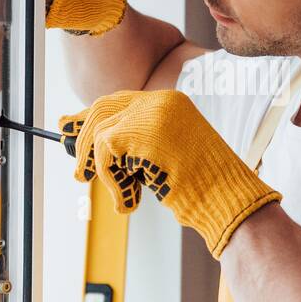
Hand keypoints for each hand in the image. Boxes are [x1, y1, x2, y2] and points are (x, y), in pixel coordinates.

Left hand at [58, 90, 281, 257]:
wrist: (226, 197)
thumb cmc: (202, 187)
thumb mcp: (164, 157)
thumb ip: (134, 145)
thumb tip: (90, 144)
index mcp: (170, 102)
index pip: (118, 101)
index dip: (92, 119)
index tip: (73, 134)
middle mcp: (160, 101)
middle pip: (103, 109)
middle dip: (85, 141)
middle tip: (79, 172)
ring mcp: (151, 113)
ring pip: (101, 134)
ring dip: (102, 170)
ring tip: (123, 196)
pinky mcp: (140, 131)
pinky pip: (104, 153)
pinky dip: (111, 181)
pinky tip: (130, 201)